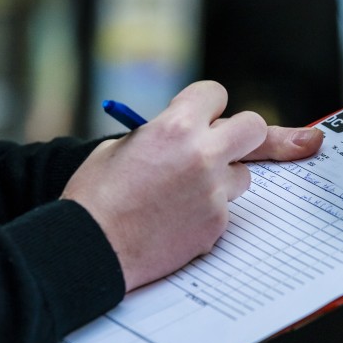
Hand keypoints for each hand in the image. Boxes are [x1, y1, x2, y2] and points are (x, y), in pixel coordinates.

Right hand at [60, 80, 323, 291]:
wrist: (89, 249)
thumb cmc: (96, 195)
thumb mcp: (121, 146)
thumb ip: (162, 133)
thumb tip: (187, 133)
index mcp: (176, 127)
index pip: (216, 94)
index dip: (205, 105)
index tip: (198, 116)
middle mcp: (203, 155)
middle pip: (253, 127)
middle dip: (240, 132)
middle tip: (221, 143)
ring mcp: (214, 193)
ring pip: (242, 174)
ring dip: (223, 177)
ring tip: (185, 191)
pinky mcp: (216, 225)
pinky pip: (224, 209)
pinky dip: (206, 212)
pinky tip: (175, 220)